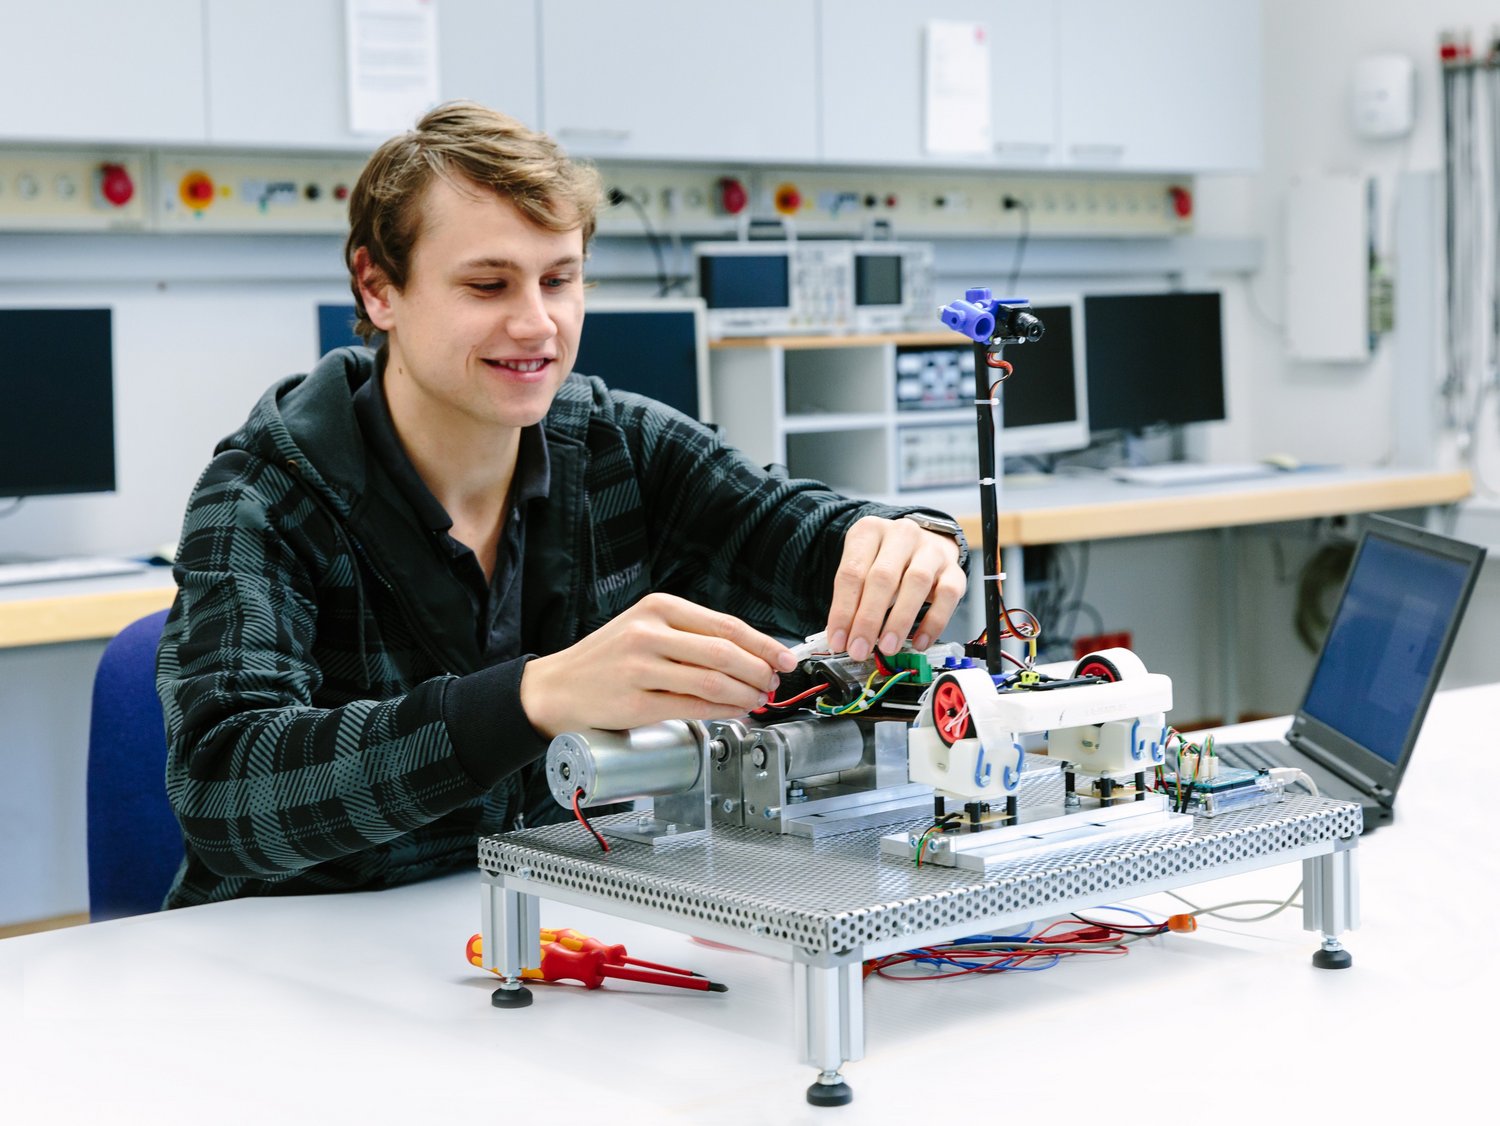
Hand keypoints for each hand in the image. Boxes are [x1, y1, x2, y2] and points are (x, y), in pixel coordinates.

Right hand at [519, 592, 797, 737]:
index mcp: (658, 607)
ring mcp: (640, 668)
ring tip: (758, 699)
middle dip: (760, 671)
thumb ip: (692, 636)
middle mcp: (649, 632)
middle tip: (773, 683)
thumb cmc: (608, 659)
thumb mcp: (646, 628)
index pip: (726, 624)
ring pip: (713, 681)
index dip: (764, 644)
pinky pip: (693, 707)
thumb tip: (752, 654)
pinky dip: (723, 711)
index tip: (785, 658)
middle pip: (725, 652)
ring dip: (746, 693)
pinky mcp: (636, 703)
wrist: (557, 687)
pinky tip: (736, 711)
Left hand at [825, 516, 965, 658]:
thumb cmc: (886, 560)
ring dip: (899, 621)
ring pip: (916, 583)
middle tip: (859, 649)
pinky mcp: (954, 569)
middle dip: (868, 619)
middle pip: (883, 577)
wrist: (925, 543)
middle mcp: (902, 535)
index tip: (838, 641)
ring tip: (887, 647)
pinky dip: (933, 623)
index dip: (843, 611)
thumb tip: (842, 637)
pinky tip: (919, 642)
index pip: (851, 573)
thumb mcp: (862, 568)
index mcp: (870, 531)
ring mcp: (931, 550)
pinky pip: (947, 596)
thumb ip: (852, 599)